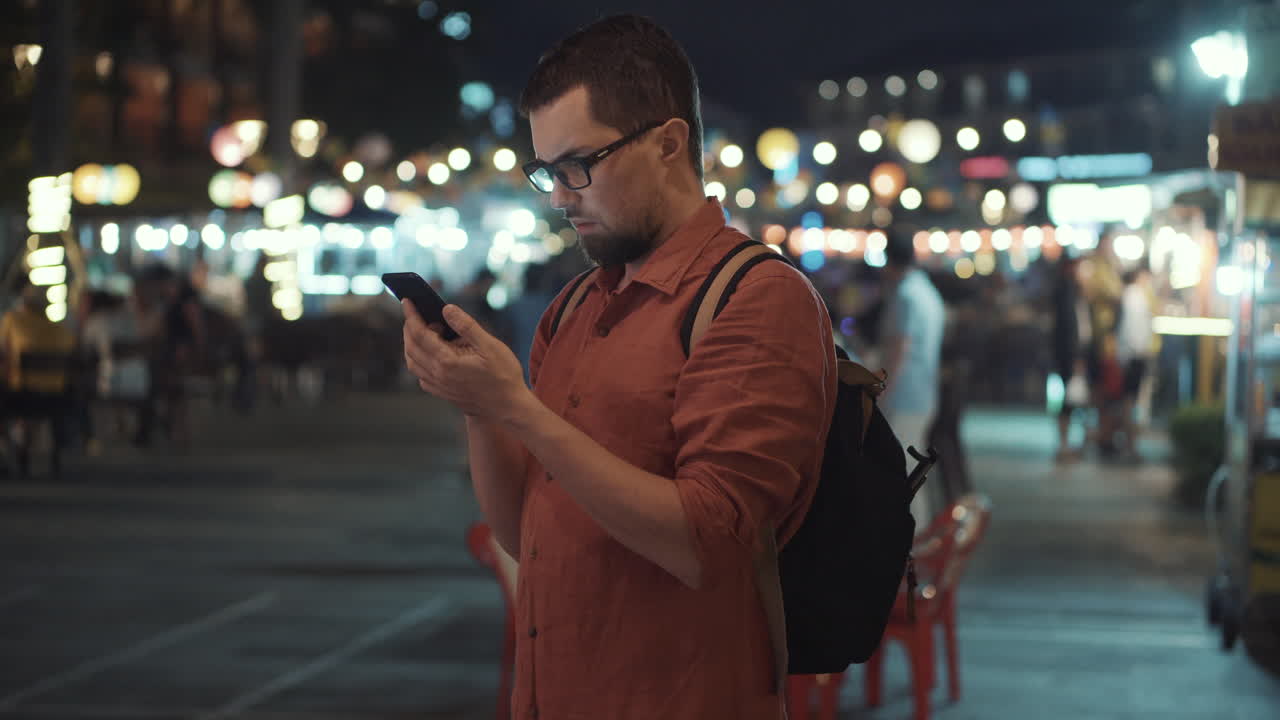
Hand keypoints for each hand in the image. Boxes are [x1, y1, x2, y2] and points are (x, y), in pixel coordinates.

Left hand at [401, 301, 529, 421]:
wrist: (509, 407)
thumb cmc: (503, 375)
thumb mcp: (490, 345)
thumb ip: (466, 326)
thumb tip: (446, 309)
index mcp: (447, 361)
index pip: (419, 334)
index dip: (411, 316)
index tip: (407, 301)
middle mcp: (438, 375)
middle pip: (411, 348)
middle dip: (409, 327)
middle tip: (417, 313)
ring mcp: (439, 386)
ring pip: (412, 363)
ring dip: (411, 344)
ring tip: (424, 330)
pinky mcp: (442, 393)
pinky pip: (421, 375)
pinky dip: (419, 360)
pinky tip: (432, 353)